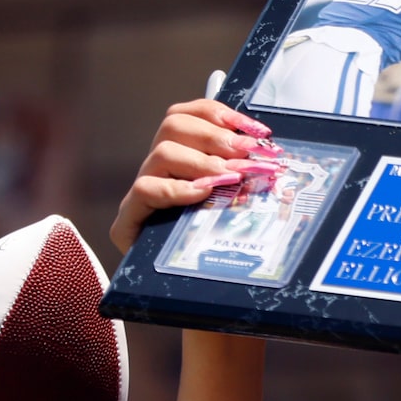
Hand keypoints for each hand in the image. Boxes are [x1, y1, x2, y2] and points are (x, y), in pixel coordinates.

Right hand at [109, 99, 280, 255]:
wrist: (177, 286)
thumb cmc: (207, 242)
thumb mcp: (229, 204)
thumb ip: (241, 176)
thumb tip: (270, 156)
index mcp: (179, 155)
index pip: (190, 115)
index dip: (221, 114)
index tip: (256, 130)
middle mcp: (158, 166)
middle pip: (174, 125)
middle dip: (216, 137)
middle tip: (248, 155)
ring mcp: (142, 190)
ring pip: (162, 152)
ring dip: (202, 161)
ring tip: (229, 177)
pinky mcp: (130, 217)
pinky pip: (146, 189)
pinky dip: (177, 188)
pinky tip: (201, 194)